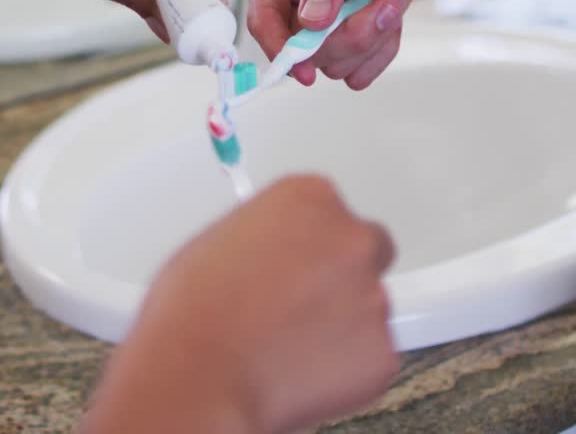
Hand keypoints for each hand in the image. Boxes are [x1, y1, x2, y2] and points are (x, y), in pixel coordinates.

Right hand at [82, 175, 397, 433]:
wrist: (200, 376)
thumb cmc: (194, 314)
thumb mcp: (218, 242)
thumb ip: (264, 237)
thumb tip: (269, 252)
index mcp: (310, 199)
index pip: (331, 210)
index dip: (312, 241)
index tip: (299, 258)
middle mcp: (350, 240)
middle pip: (366, 250)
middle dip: (341, 275)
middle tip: (301, 304)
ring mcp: (372, 297)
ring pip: (367, 308)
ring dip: (340, 324)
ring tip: (285, 345)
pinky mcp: (382, 352)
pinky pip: (369, 357)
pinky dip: (344, 368)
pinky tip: (297, 372)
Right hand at [248, 0, 452, 88]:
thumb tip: (312, 18)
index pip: (262, 17)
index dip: (279, 46)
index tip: (304, 67)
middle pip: (302, 49)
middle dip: (347, 35)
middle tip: (381, 5)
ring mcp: (322, 20)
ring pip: (334, 63)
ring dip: (371, 37)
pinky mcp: (351, 33)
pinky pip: (359, 69)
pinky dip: (383, 48)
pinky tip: (392, 12)